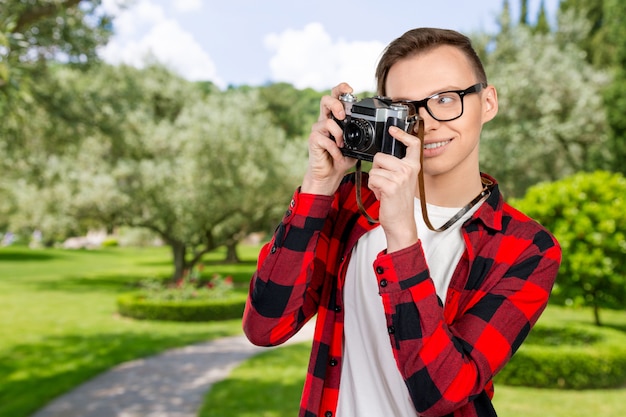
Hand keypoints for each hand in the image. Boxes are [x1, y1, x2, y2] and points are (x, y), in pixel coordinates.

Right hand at [301, 83, 356, 195]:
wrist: (330, 174)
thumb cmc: (341, 158)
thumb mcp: (356, 145)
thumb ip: (361, 135)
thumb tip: (377, 129)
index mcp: (335, 118)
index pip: (336, 97)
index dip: (341, 89)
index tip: (350, 89)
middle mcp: (325, 120)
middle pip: (325, 100)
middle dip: (335, 104)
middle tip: (342, 114)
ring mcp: (318, 129)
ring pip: (328, 121)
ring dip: (339, 135)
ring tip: (342, 145)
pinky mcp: (313, 139)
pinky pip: (326, 139)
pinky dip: (335, 149)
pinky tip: (337, 155)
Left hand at [367, 126, 421, 251]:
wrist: (401, 221)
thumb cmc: (399, 202)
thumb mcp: (403, 180)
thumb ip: (397, 166)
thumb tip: (382, 156)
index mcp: (413, 166)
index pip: (412, 144)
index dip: (402, 134)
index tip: (393, 129)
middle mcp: (409, 169)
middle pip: (381, 156)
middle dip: (377, 169)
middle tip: (386, 183)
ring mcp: (401, 177)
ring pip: (374, 168)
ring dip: (375, 180)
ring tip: (384, 189)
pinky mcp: (391, 185)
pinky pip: (372, 178)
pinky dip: (373, 187)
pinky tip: (382, 194)